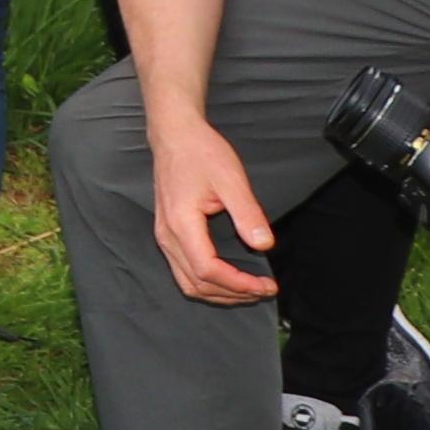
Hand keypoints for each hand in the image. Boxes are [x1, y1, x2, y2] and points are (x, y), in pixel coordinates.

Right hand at [150, 117, 278, 303]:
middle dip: (232, 294)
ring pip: (187, 282)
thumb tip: (264, 245)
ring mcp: (164, 236)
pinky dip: (207, 282)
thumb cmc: (200, 152)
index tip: (265, 284)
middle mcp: (168, 236)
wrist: (175, 135)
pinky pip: (183, 270)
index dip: (239, 284)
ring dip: (219, 293)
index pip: (208, 271)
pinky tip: (227, 277)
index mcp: (182, 224)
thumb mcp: (231, 179)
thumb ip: (247, 214)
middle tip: (262, 290)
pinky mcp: (167, 233)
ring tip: (247, 290)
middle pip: (197, 284)